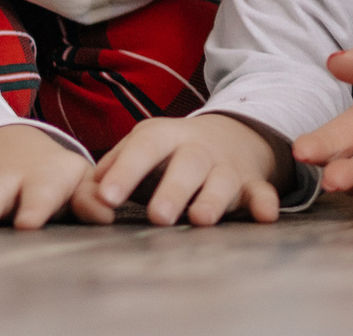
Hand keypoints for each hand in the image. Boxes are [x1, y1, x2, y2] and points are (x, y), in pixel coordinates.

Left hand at [72, 112, 284, 226]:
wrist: (232, 134)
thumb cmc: (173, 151)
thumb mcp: (145, 146)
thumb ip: (114, 166)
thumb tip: (87, 191)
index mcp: (167, 137)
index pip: (145, 145)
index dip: (126, 169)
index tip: (107, 197)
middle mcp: (198, 149)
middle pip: (188, 164)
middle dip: (173, 190)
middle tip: (157, 216)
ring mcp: (227, 166)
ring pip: (222, 181)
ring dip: (213, 199)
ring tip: (200, 219)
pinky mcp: (252, 182)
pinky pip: (261, 192)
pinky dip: (265, 203)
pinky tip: (265, 215)